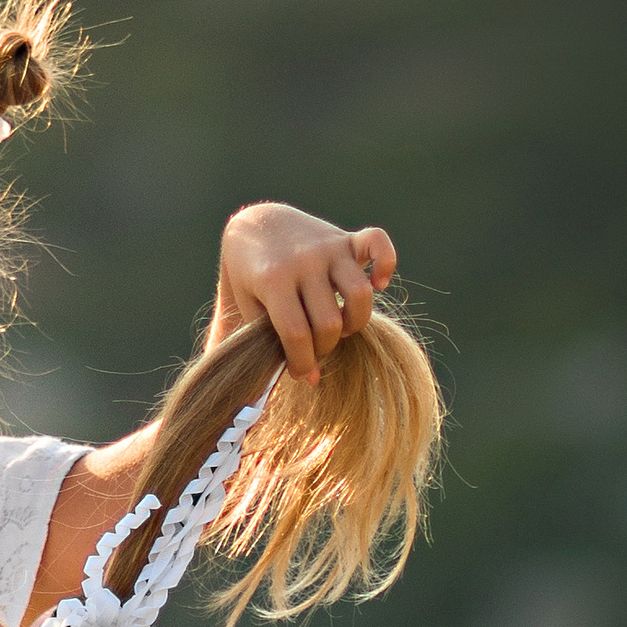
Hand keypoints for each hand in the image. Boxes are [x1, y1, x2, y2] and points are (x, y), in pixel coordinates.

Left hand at [218, 201, 398, 379]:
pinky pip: (379, 244)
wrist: (257, 224)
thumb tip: (251, 402)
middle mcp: (304, 262)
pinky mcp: (347, 238)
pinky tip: (379, 284)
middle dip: (325, 348)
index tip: (301, 373)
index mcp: (273, 280)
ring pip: (360, 294)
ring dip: (356, 321)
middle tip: (316, 348)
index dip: (302, 363)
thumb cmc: (248, 279)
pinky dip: (387, 264)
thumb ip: (245, 349)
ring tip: (341, 326)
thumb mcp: (239, 310)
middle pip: (330, 322)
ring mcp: (328, 248)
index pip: (296, 334)